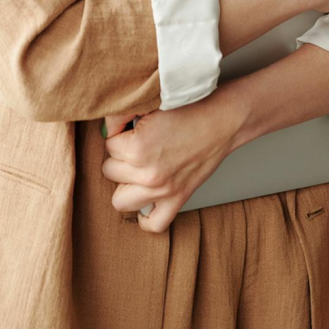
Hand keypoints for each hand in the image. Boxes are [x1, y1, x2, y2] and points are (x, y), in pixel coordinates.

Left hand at [100, 82, 244, 232]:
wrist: (221, 121)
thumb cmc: (189, 109)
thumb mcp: (149, 105)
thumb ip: (122, 115)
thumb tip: (106, 128)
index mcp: (138, 148)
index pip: (108, 144)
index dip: (119, 132)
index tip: (131, 126)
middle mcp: (148, 174)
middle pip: (110, 171)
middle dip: (119, 156)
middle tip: (134, 144)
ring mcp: (162, 191)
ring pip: (120, 200)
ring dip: (125, 184)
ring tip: (135, 168)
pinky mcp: (177, 200)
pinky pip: (152, 224)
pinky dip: (145, 216)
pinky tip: (145, 198)